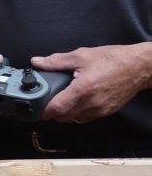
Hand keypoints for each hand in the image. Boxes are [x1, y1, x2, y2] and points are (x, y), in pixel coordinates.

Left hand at [34, 44, 151, 122]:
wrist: (139, 67)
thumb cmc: (113, 59)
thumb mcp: (82, 56)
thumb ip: (57, 61)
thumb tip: (37, 62)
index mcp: (83, 89)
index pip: (58, 108)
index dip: (44, 110)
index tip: (36, 107)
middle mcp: (92, 103)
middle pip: (64, 117)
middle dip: (52, 112)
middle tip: (46, 102)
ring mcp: (101, 109)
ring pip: (75, 119)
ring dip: (65, 114)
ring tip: (60, 101)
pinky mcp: (107, 111)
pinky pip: (87, 117)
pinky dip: (78, 113)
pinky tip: (76, 102)